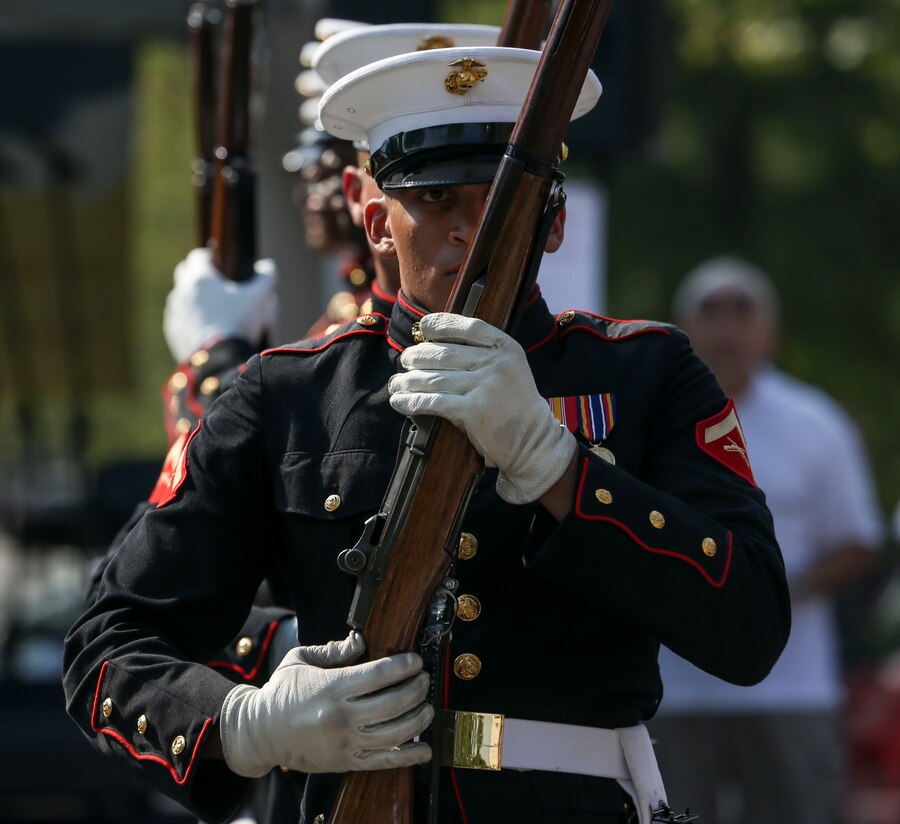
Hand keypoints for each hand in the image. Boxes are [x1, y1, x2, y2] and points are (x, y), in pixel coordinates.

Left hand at [163, 247, 277, 362]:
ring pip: (181, 298)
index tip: (222, 267)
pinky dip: (190, 321)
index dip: (211, 258)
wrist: (220, 360)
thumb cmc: (239, 323)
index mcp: (200, 278)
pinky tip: (207, 330)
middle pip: (185, 274)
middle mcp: (181, 291)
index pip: (198, 256)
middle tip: (219, 289)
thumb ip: (266, 277)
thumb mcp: (260, 298)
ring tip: (214, 313)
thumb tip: (268, 267)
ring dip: (194, 300)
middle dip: (200, 278)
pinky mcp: (173, 332)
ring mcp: (174, 312)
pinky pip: (179, 320)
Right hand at [219, 631, 432, 777]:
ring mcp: (344, 742)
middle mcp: (340, 716)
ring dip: (418, 719)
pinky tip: (424, 749)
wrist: (260, 733)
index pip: (378, 674)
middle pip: (392, 703)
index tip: (415, 660)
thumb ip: (334, 650)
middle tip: (424, 680)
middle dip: (416, 689)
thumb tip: (361, 640)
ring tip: (428, 707)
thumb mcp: (301, 660)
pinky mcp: (345, 762)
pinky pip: (384, 762)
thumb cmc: (282, 693)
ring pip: (394, 733)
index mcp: (331, 687)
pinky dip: (409, 757)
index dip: (403, 666)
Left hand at [388, 313, 576, 504]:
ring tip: (397, 384)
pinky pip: (434, 401)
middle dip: (418, 356)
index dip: (443, 324)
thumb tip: (435, 347)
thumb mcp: (509, 371)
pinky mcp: (473, 410)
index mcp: (507, 349)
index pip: (469, 327)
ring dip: (408, 381)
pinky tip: (400, 402)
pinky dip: (412, 401)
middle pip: (445, 353)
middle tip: (405, 361)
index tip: (425, 326)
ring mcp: (486, 386)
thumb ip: (482, 357)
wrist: (534, 442)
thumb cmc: (515, 407)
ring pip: (435, 378)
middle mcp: (497, 364)